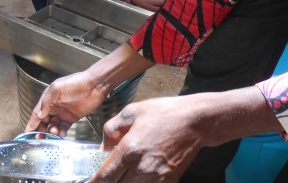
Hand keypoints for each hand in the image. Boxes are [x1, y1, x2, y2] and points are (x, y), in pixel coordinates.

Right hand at [24, 71, 107, 137]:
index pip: (36, 113)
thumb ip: (46, 102)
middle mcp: (54, 106)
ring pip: (53, 126)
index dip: (31, 123)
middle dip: (41, 130)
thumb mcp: (57, 89)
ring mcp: (63, 113)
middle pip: (43, 121)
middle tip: (40, 138)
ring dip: (52, 131)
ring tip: (54, 132)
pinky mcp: (72, 118)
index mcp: (48, 99)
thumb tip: (39, 115)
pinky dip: (61, 132)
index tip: (27, 133)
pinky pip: (63, 128)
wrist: (95, 85)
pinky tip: (62, 134)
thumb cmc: (76, 82)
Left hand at [89, 87, 282, 181]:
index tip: (90, 182)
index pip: (106, 176)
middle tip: (105, 178)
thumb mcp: (132, 111)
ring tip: (120, 177)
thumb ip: (111, 128)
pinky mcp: (170, 180)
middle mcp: (142, 167)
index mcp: (130, 150)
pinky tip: (137, 177)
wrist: (196, 121)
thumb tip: (103, 147)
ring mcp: (157, 177)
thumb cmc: (165, 113)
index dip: (95, 182)